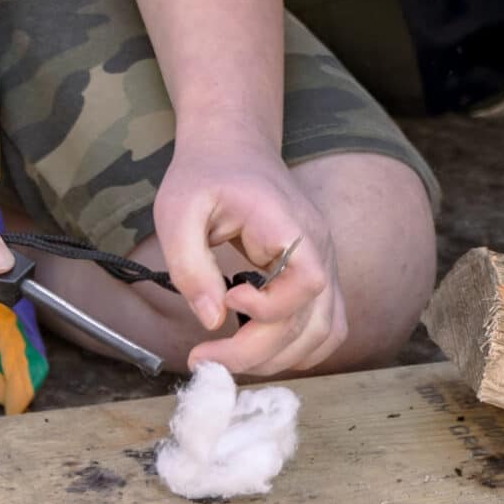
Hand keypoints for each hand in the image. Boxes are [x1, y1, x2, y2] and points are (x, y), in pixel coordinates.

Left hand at [153, 131, 346, 377]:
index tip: (227, 299)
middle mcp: (319, 245)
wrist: (232, 144)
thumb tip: (211, 320)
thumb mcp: (178, 210)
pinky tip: (260, 350)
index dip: (269, 307)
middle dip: (257, 351)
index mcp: (290, 223)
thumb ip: (189, 265)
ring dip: (279, 358)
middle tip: (206, 358)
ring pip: (323, 332)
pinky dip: (300, 349)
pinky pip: (326, 326)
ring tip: (228, 358)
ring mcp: (324, 261)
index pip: (307, 283)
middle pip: (312, 320)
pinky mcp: (317, 274)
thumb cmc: (205, 174)